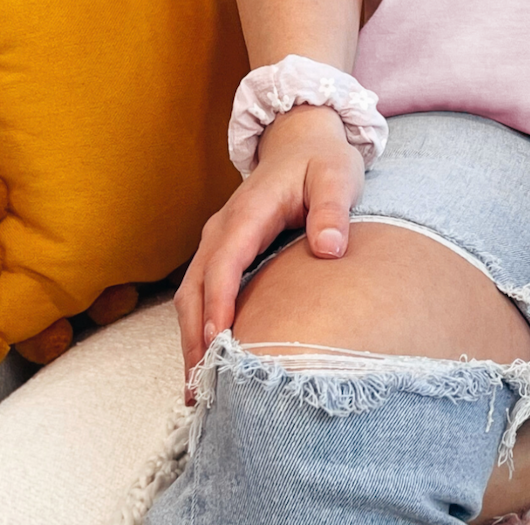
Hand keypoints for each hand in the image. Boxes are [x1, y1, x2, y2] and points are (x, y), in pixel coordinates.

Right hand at [173, 103, 363, 395]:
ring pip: (190, 295)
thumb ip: (333, 210)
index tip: (219, 342)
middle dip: (194, 336)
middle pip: (194, 288)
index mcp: (248, 212)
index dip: (219, 303)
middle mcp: (223, 229)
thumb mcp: (338, 176)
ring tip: (197, 390)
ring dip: (190, 338)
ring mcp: (219, 240)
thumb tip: (329, 249)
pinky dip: (198, 325)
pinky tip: (207, 359)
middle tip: (202, 387)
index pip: (225, 263)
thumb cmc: (323, 160)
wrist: (303, 139)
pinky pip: (201, 291)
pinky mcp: (224, 250)